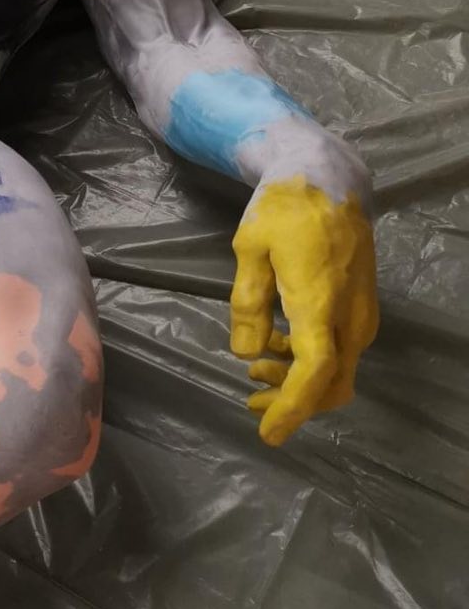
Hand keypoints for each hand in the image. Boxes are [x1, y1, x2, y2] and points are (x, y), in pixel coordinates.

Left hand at [230, 175, 377, 445]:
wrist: (328, 176)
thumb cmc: (282, 208)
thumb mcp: (249, 249)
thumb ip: (247, 303)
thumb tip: (245, 353)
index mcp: (319, 299)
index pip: (314, 372)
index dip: (291, 408)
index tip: (268, 432)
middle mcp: (350, 313)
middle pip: (332, 384)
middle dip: (293, 404)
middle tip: (252, 405)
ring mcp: (362, 311)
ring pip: (340, 371)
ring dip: (300, 383)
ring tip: (257, 372)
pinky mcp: (363, 305)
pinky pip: (343, 350)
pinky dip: (314, 362)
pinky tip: (280, 348)